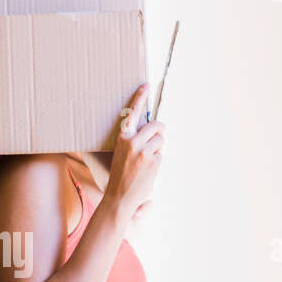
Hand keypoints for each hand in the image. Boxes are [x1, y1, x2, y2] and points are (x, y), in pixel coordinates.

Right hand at [102, 83, 164, 221]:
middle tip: (156, 138)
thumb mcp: (123, 153)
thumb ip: (135, 140)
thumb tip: (153, 130)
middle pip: (157, 125)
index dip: (140, 97)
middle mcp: (133, 141)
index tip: (146, 85)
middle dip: (159, 130)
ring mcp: (145, 151)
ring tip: (146, 161)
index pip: (132, 113)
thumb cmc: (121, 174)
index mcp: (123, 137)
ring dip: (158, 148)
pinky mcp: (154, 161)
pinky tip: (148, 170)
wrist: (120, 197)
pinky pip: (161, 154)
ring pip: (161, 140)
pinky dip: (157, 161)